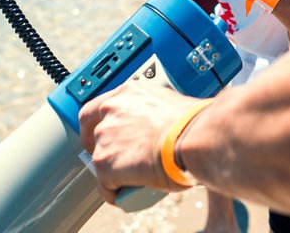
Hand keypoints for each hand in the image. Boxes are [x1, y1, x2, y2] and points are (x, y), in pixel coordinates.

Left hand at [78, 79, 202, 203]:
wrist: (196, 137)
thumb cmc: (194, 122)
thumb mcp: (169, 104)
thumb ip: (154, 111)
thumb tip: (162, 126)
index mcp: (127, 92)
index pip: (97, 107)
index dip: (98, 124)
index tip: (105, 135)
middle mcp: (111, 110)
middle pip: (93, 133)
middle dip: (102, 147)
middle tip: (117, 158)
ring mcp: (106, 137)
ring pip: (100, 160)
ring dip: (112, 171)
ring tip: (131, 179)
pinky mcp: (105, 163)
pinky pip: (105, 186)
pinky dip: (113, 193)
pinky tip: (125, 197)